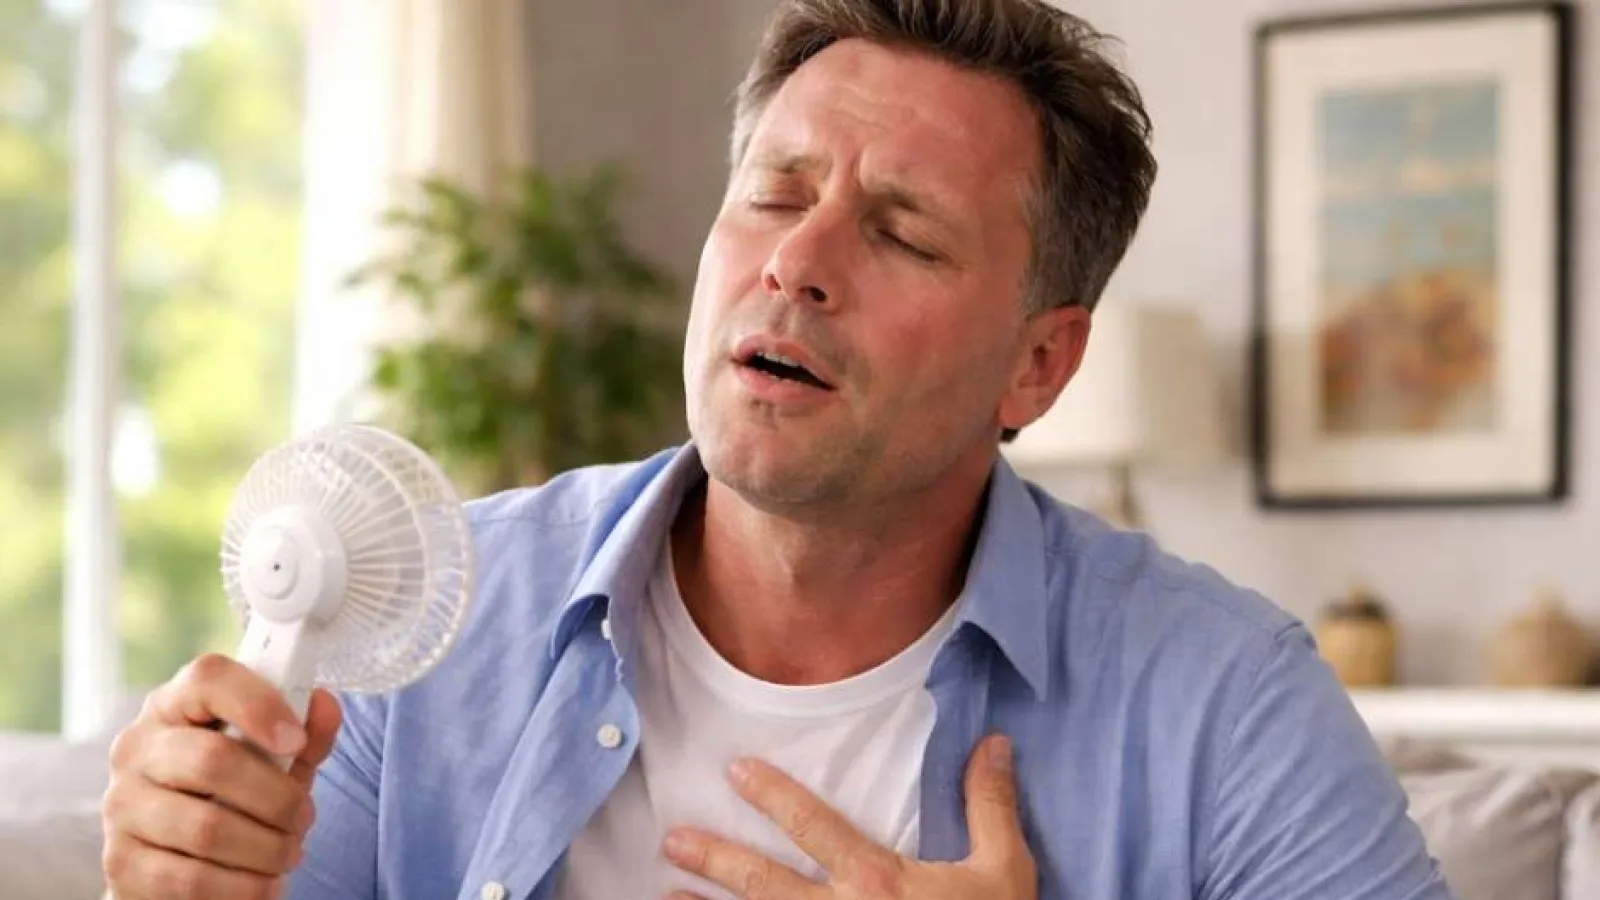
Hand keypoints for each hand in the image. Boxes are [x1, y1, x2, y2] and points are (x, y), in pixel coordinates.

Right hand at [101, 653, 342, 899]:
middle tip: (304, 818)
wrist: (176, 853)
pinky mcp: (120, 862)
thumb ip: (304, 731)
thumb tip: (325, 706)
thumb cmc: (232, 790)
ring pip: (206, 828)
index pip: (208, 678)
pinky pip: (190, 879)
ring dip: (266, 849)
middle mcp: (137, 748)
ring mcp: (122, 805)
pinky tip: (264, 883)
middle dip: (278, 797)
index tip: (297, 741)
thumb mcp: (273, 755)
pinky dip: (243, 887)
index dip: (260, 705)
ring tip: (289, 854)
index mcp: (174, 705)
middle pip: (212, 760)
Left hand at [661, 733, 1035, 899]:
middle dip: (717, 859)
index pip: (815, 827)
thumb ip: (990, 806)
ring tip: (664, 894)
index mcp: (879, 882)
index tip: (736, 770)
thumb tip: (993, 742)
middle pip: (766, 884)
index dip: (774, 796)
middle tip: (673, 838)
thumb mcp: (1005, 872)